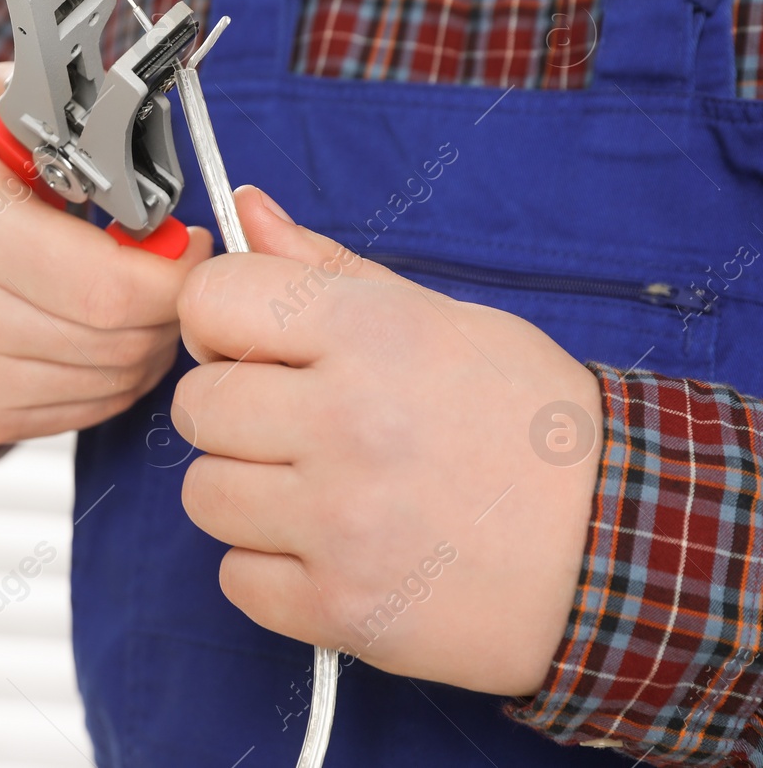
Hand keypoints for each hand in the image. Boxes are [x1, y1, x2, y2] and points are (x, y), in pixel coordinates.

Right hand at [0, 63, 212, 445]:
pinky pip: (92, 408)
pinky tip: (105, 331)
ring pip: (116, 379)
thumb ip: (65, 106)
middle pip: (122, 339)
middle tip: (176, 267)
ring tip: (140, 295)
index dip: (176, 272)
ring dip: (152, 339)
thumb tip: (142, 115)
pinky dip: (119, 373)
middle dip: (174, 305)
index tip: (191, 241)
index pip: (110, 287)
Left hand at [173, 186, 601, 695]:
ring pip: (203, 494)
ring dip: (247, 495)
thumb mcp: (443, 320)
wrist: (620, 549)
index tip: (250, 344)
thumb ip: (328, 269)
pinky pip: (236, 578)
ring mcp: (340, 521)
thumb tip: (247, 210)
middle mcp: (347, 421)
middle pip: (196, 404)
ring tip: (318, 491)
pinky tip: (331, 550)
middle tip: (295, 427)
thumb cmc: (532, 428)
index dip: (218, 320)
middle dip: (234, 413)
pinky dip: (272, 569)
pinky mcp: (341, 605)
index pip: (211, 299)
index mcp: (370, 334)